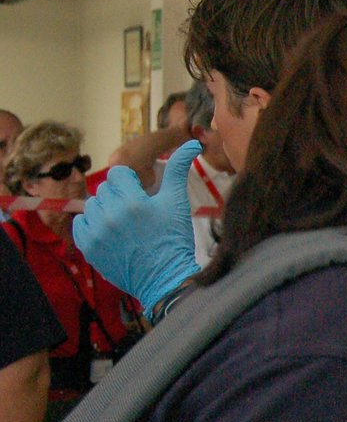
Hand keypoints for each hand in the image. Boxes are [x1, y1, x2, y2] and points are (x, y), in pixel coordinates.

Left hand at [72, 141, 201, 310]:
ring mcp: (96, 232)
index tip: (141, 196)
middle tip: (135, 213)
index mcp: (133, 202)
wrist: (165, 279)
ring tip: (123, 223)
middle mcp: (111, 215)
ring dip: (105, 210)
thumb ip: (179, 170)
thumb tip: (191, 143)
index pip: (117, 173)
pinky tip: (110, 233)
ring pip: (92, 205)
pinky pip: (80, 223)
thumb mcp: (178, 203)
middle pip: (104, 189)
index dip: (131, 183)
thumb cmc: (174, 240)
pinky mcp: (87, 246)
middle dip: (119, 196)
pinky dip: (92, 225)